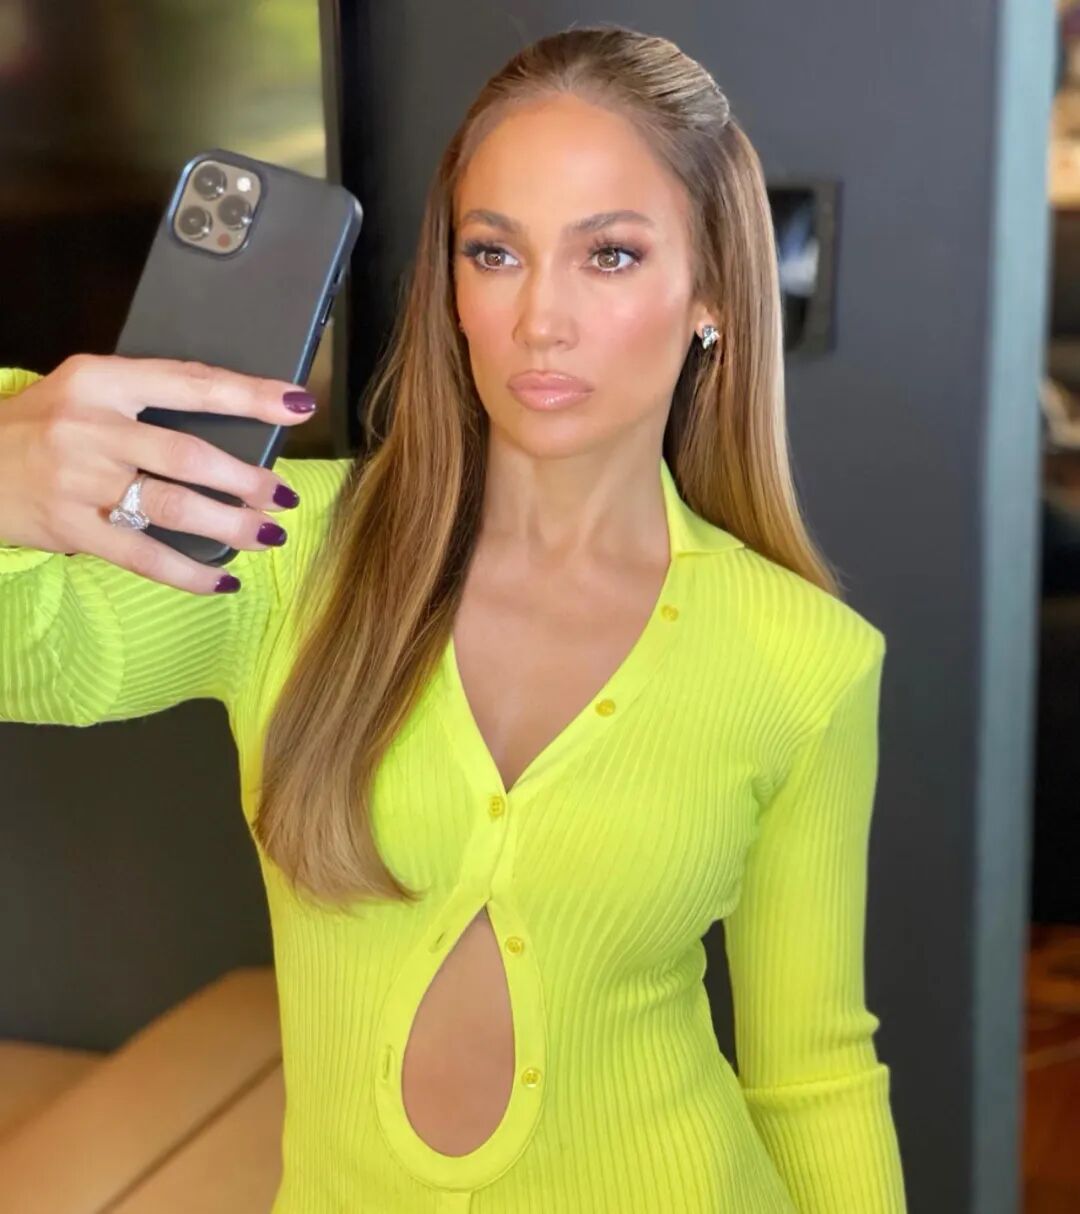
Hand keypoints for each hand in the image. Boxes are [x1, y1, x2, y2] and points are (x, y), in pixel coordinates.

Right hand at [0, 353, 319, 594]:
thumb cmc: (43, 427)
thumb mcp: (88, 393)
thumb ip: (147, 402)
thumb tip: (233, 432)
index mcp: (102, 380)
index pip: (190, 383)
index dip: (250, 396)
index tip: (298, 406)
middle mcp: (92, 426)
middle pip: (188, 455)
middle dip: (245, 480)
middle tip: (283, 496)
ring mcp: (80, 480)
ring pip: (173, 507)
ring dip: (230, 525)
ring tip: (267, 535)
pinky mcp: (72, 528)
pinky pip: (144, 556)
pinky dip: (189, 573)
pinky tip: (223, 581)